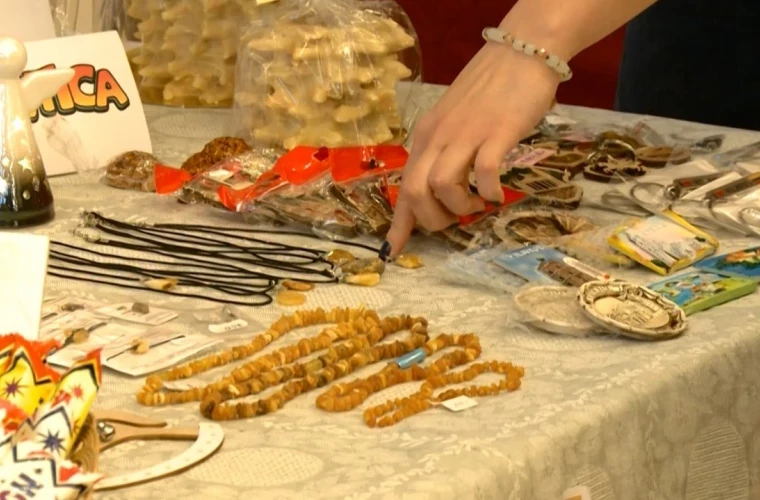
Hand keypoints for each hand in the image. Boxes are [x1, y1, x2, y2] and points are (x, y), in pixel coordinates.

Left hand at [385, 39, 559, 255]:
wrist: (520, 52)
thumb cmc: (489, 91)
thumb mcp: (454, 122)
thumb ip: (444, 151)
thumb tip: (441, 188)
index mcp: (425, 137)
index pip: (404, 187)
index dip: (398, 225)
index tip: (390, 252)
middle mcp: (438, 137)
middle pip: (416, 191)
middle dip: (433, 219)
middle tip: (456, 217)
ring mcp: (466, 134)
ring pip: (442, 185)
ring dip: (460, 206)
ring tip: (478, 203)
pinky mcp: (496, 132)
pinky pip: (484, 171)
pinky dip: (490, 191)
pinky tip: (498, 193)